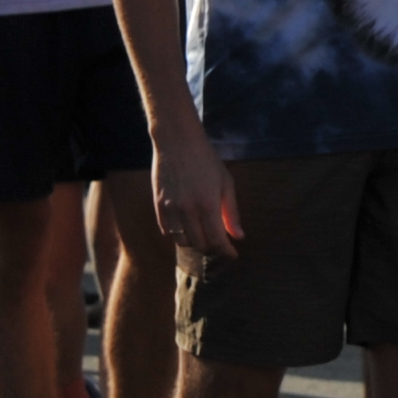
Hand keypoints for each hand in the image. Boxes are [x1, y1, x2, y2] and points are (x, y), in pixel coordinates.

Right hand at [151, 110, 239, 260]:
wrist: (177, 142)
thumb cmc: (206, 160)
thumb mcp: (226, 183)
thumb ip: (232, 213)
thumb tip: (239, 236)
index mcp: (207, 205)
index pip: (217, 241)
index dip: (226, 252)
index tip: (233, 255)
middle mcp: (187, 210)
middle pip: (200, 245)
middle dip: (212, 248)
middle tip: (221, 244)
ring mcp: (170, 209)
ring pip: (182, 242)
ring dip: (195, 243)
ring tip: (204, 236)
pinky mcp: (158, 205)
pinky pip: (167, 231)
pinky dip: (178, 235)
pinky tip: (188, 228)